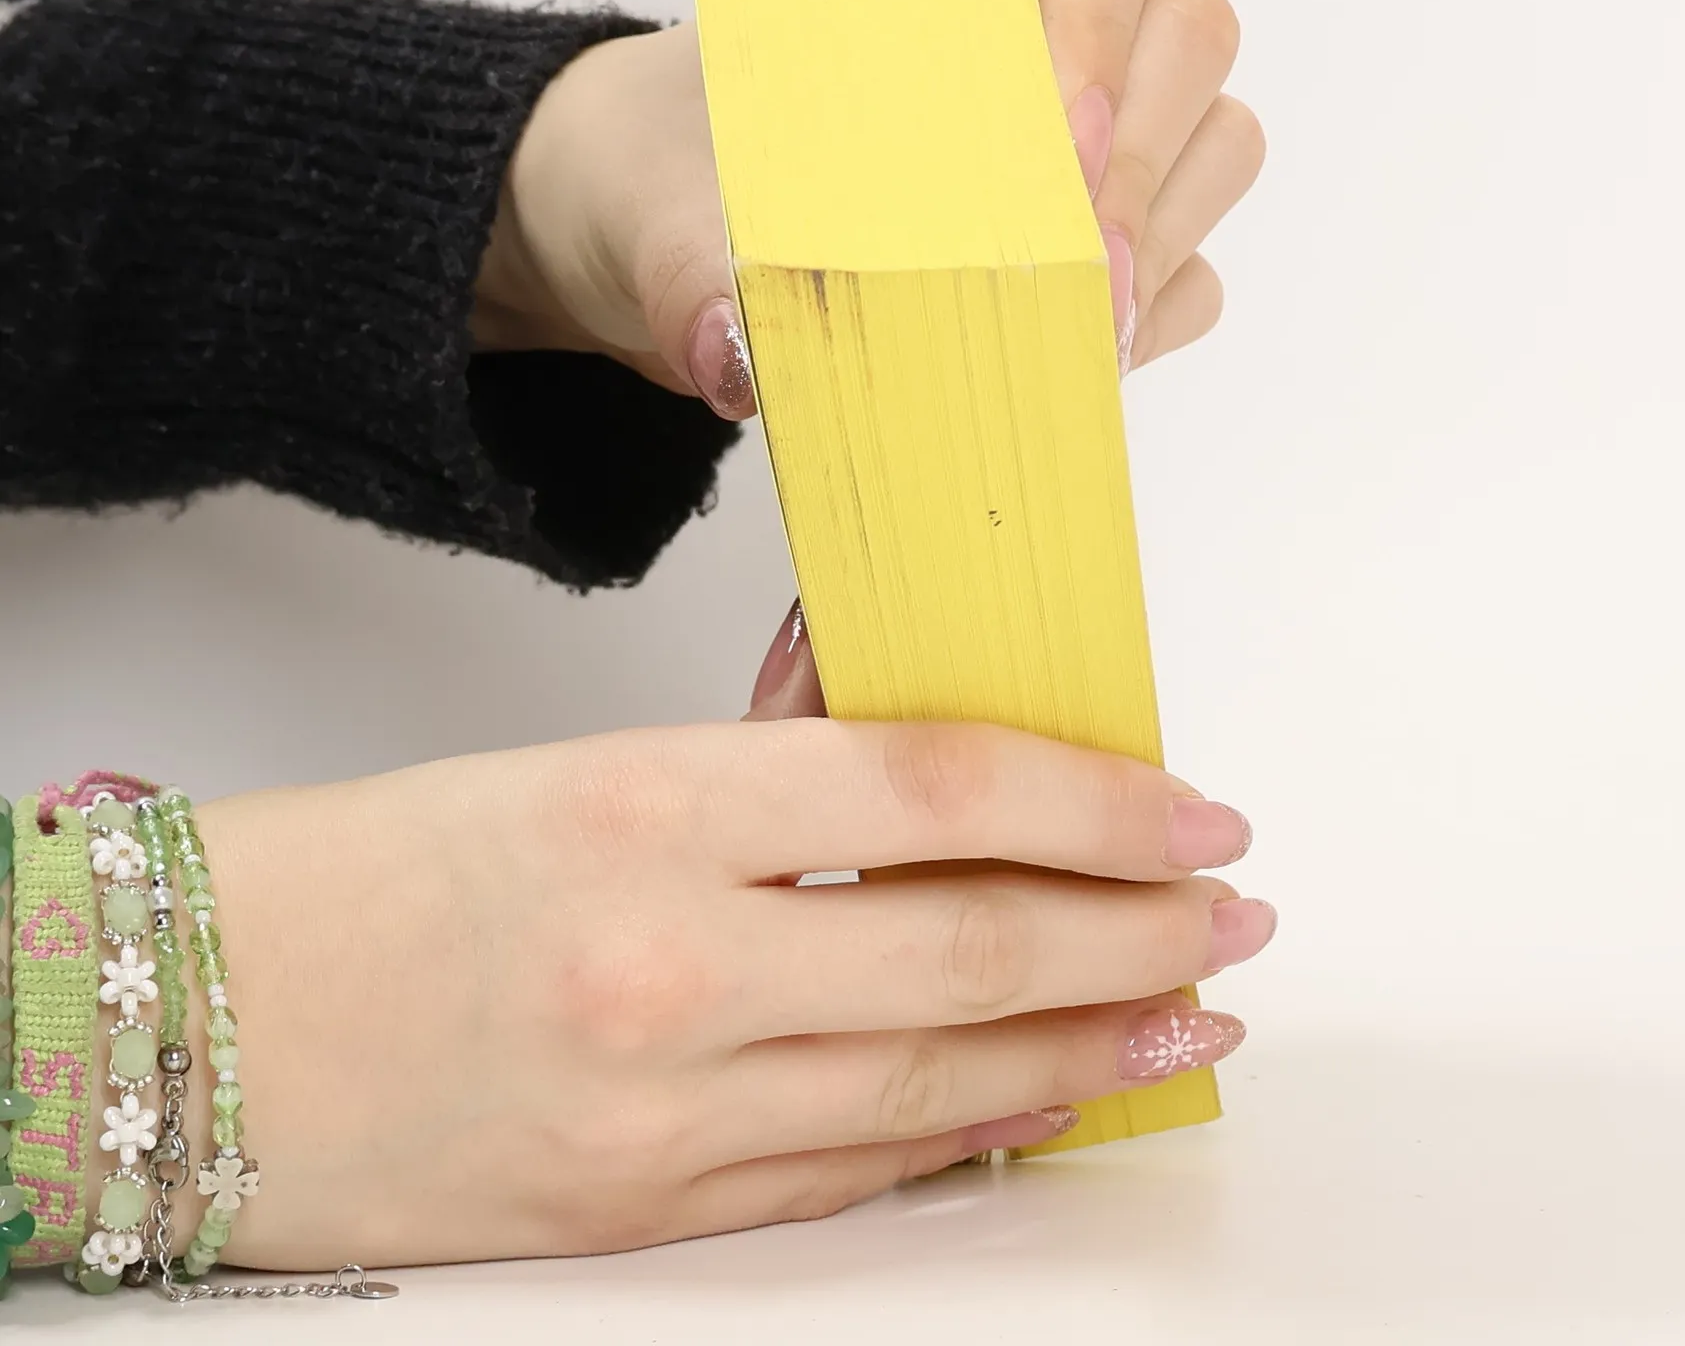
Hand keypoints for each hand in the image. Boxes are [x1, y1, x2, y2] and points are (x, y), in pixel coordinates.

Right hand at [198, 722, 1269, 1265]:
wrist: (192, 1030)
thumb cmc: (379, 874)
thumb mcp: (584, 765)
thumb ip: (770, 756)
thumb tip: (919, 727)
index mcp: (647, 805)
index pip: (938, 789)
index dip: (1096, 799)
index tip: (1190, 807)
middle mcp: (667, 967)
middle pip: (974, 949)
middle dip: (1137, 930)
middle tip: (1231, 911)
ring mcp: (660, 1116)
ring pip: (940, 1086)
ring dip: (1091, 1046)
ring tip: (1190, 1013)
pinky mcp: (643, 1219)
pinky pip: (852, 1179)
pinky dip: (973, 1138)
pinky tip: (1052, 1101)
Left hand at [473, 0, 1262, 412]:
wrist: (665, 227)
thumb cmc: (669, 154)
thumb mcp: (649, 191)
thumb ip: (690, 261)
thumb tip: (734, 352)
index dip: (1101, 13)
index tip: (1058, 137)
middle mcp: (1054, 16)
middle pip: (1187, 28)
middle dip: (1140, 159)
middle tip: (1071, 278)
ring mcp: (1103, 131)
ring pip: (1217, 139)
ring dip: (1155, 236)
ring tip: (1067, 330)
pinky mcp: (1111, 244)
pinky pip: (1193, 269)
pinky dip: (1149, 319)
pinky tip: (1068, 361)